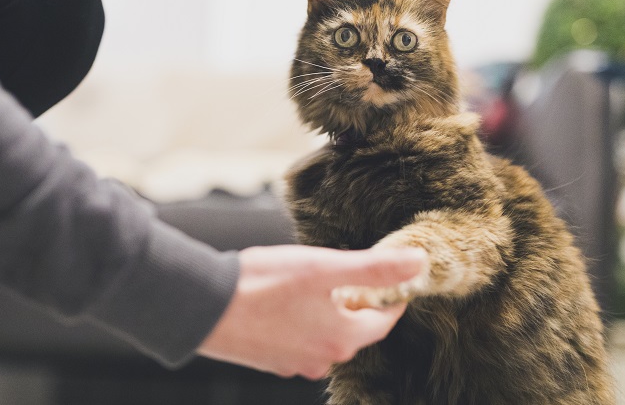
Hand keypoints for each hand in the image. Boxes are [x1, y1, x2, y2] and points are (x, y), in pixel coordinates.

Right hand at [197, 245, 424, 379]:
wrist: (205, 305)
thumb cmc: (264, 284)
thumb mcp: (326, 267)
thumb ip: (375, 268)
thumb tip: (419, 263)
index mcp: (341, 337)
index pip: (383, 320)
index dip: (392, 297)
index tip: (393, 279)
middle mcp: (321, 357)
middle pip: (354, 329)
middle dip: (358, 303)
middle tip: (353, 276)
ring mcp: (293, 362)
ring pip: (325, 334)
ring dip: (328, 312)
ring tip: (318, 285)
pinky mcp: (269, 359)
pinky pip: (299, 339)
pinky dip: (302, 321)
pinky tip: (288, 302)